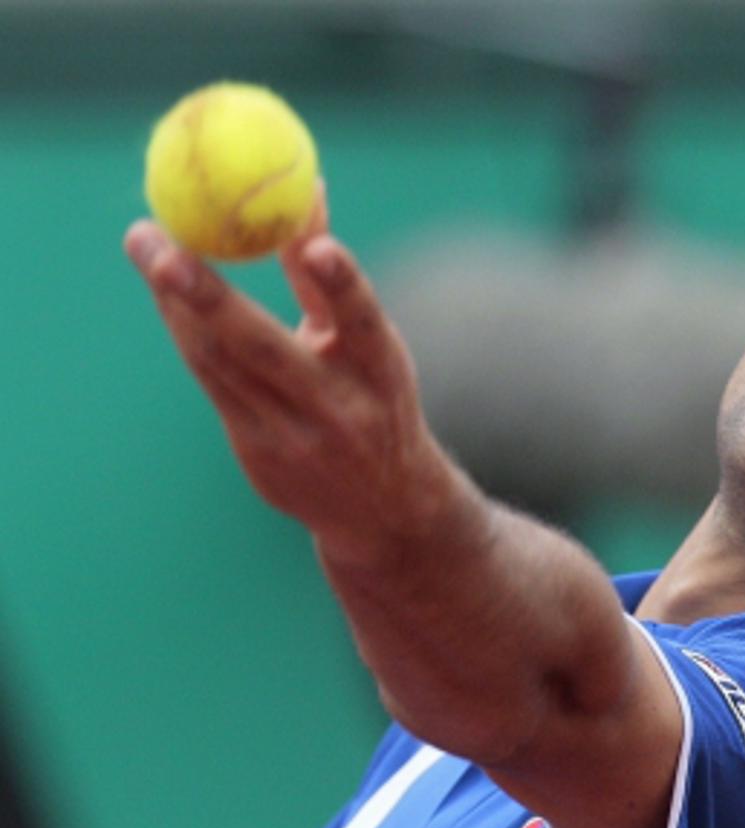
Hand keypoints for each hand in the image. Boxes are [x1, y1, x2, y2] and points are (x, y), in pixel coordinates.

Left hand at [124, 189, 452, 555]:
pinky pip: (213, 385)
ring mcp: (294, 441)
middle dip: (203, 294)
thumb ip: (329, 277)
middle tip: (157, 242)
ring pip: (220, 365)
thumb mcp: (368, 346)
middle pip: (262, 349)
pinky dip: (188, 335)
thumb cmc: (376, 401)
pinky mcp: (259, 460)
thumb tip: (305, 189)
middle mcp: (340, 410)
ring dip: (177, 305)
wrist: (383, 507)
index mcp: (383, 375)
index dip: (343, 284)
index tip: (316, 244)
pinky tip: (167, 296)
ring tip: (148, 246)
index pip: (365, 324)